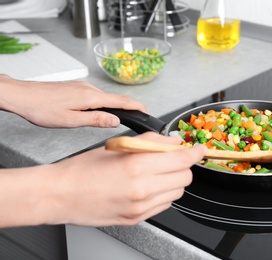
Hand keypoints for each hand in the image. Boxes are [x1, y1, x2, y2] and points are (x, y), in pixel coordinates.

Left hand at [0, 74, 144, 127]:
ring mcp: (82, 86)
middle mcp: (89, 88)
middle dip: (126, 109)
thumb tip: (115, 121)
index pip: (121, 101)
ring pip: (103, 98)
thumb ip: (96, 120)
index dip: (136, 106)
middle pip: (114, 99)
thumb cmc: (41, 109)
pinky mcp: (75, 87)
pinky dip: (99, 105)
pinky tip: (92, 113)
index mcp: (90, 97)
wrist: (21, 95)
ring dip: (110, 108)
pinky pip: (93, 96)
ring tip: (110, 121)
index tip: (146, 111)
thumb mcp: (71, 121)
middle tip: (133, 120)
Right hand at [42, 132, 206, 226]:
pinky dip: (163, 193)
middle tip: (172, 158)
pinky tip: (149, 185)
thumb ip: (151, 142)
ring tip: (156, 172)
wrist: (60, 195)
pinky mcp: (137, 218)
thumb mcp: (117, 147)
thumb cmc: (82, 169)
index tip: (199, 149)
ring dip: (174, 180)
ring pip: (177, 192)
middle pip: (184, 177)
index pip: (181, 159)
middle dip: (183, 165)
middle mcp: (142, 190)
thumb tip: (173, 142)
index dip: (194, 152)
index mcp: (137, 167)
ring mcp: (141, 208)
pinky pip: (164, 205)